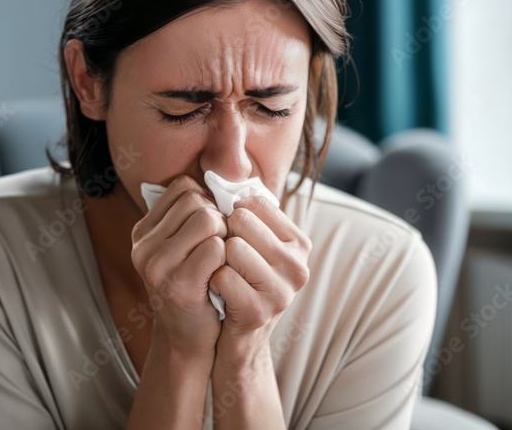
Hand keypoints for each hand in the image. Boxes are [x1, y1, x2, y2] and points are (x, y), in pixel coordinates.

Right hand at [130, 175, 227, 358]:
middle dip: (218, 219)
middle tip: (220, 246)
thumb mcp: (183, 246)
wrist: (189, 338)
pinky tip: (221, 275)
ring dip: (224, 237)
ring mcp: (156, 266)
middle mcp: (143, 246)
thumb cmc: (196, 286)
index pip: (182, 187)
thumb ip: (191, 215)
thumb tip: (222, 176)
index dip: (206, 201)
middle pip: (197, 201)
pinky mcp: (177, 285)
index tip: (212, 226)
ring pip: (207, 220)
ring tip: (220, 259)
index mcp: (143, 231)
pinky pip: (215, 248)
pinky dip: (227, 258)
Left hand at [210, 194, 311, 359]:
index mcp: (299, 243)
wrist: (236, 338)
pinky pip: (222, 277)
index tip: (231, 236)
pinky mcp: (260, 312)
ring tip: (222, 274)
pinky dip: (211, 282)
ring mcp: (282, 291)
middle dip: (224, 236)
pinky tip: (217, 293)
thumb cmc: (241, 282)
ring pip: (232, 248)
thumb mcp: (255, 246)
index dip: (232, 215)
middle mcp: (298, 266)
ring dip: (216, 260)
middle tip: (224, 259)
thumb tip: (228, 172)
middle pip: (242, 222)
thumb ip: (250, 213)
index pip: (255, 203)